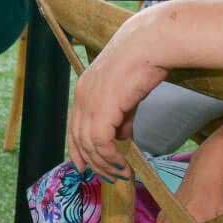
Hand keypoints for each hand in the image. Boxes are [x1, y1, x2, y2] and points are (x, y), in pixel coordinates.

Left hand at [66, 15, 168, 182]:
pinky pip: (101, 143)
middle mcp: (81, 97)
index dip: (77, 149)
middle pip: (78, 139)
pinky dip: (111, 157)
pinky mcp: (102, 108)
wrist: (149, 45)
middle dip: (93, 162)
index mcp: (83, 90)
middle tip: (110, 177)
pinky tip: (123, 164)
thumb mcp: (127, 94)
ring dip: (105, 164)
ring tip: (121, 174)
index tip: (84, 166)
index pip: (73, 127)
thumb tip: (123, 135)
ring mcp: (89, 102)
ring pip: (89, 145)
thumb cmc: (142, 63)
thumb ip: (122, 115)